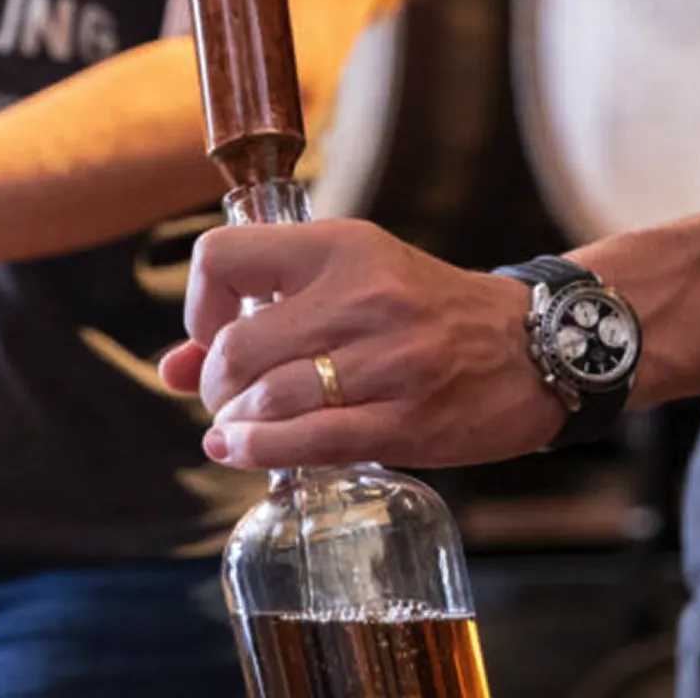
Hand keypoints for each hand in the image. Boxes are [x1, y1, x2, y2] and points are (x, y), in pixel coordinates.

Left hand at [160, 217, 560, 468]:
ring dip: (234, 425)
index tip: (214, 334)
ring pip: (266, 400)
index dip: (197, 306)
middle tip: (227, 395)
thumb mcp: (351, 282)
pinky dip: (260, 453)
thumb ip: (263, 315)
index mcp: (341, 246)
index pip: (222, 256)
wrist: (530, 345)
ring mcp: (384, 360)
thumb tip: (169, 367)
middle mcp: (360, 295)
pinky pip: (308, 443)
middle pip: (236, 347)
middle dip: (214, 384)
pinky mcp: (403, 420)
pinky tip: (245, 452)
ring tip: (239, 428)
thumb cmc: (427, 309)